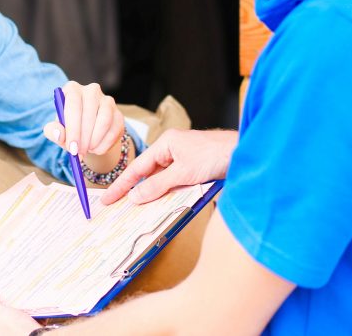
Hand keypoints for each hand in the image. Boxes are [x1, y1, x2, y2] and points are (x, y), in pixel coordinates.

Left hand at [43, 81, 124, 158]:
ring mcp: (107, 101)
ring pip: (104, 120)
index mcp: (72, 89)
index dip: (73, 128)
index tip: (72, 147)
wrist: (87, 133)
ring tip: (88, 149)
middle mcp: (91, 90)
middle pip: (89, 112)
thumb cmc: (69, 128)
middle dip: (83, 137)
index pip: (73, 105)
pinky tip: (97, 149)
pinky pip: (114, 130)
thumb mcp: (58, 130)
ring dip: (95, 140)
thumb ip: (53, 131)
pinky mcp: (118, 113)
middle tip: (80, 153)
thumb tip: (58, 134)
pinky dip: (105, 144)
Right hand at [101, 129, 236, 204]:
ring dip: (153, 193)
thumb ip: (158, 186)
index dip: (121, 184)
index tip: (108, 198)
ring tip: (137, 208)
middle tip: (117, 205)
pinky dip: (168, 192)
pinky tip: (163, 203)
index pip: (138, 167)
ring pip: (162, 179)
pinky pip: (175, 182)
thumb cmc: (215, 156)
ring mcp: (185, 158)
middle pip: (148, 172)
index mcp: (166, 144)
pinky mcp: (195, 168)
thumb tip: (135, 196)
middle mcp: (173, 149)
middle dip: (134, 189)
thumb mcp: (182, 173)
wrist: (243, 153)